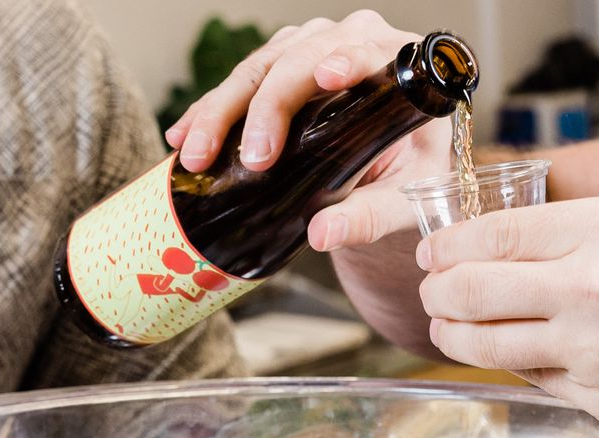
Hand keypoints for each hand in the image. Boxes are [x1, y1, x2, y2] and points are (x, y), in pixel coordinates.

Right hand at [164, 11, 451, 250]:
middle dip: (264, 108)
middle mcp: (350, 41)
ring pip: (258, 68)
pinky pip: (238, 81)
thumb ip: (372, 216)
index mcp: (395, 61)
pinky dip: (210, 110)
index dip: (343, 62)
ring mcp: (310, 47)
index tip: (326, 80)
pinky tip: (183, 138)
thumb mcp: (407, 197)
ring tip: (197, 155)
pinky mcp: (280, 64)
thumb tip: (322, 235)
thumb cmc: (415, 171)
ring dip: (222, 110)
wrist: (402, 164)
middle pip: (298, 61)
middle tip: (250, 159)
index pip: (365, 52)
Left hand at [417, 198, 598, 437]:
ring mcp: (589, 350)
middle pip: (471, 288)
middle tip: (434, 293)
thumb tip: (514, 247)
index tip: (433, 254)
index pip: (495, 233)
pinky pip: (531, 379)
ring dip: (455, 335)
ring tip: (448, 328)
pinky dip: (516, 366)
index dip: (449, 246)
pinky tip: (515, 356)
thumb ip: (588, 239)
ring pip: (487, 342)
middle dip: (438, 292)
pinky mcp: (595, 401)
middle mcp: (591, 286)